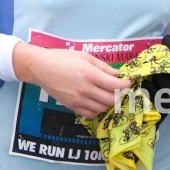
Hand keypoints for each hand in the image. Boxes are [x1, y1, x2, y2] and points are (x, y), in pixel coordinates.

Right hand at [12, 43, 131, 117]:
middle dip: (119, 95)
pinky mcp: (71, 106)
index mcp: (90, 74)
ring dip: (108, 102)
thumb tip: (117, 74)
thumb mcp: (84, 56)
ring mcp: (78, 100)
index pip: (115, 85)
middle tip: (120, 90)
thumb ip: (102, 66)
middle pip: (111, 99)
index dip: (125, 85)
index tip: (128, 83)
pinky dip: (97, 109)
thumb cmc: (62, 58)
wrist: (41, 68)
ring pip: (102, 108)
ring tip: (108, 95)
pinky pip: (90, 113)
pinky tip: (96, 101)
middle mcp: (86, 89)